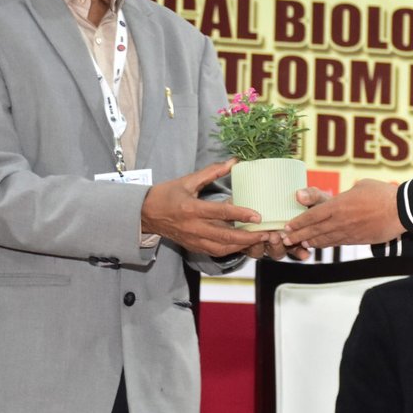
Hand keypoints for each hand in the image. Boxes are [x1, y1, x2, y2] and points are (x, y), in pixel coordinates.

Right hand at [141, 160, 264, 256]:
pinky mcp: (193, 246)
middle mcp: (193, 227)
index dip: (240, 214)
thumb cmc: (166, 195)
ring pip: (222, 248)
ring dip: (242, 245)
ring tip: (259, 239)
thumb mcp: (188, 181)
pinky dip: (231, 249)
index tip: (258, 215)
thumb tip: (233, 161)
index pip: (220, 213)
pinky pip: (216, 251)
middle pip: (225, 236)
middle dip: (248, 237)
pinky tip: (243, 244)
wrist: (145, 214)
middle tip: (266, 233)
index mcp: (191, 208)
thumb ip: (212, 172)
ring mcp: (193, 239)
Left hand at [281, 178, 403, 248]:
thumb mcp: (360, 185)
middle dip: (298, 236)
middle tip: (285, 240)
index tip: (287, 227)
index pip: (312, 216)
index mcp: (339, 205)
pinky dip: (326, 244)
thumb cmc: (381, 193)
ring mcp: (349, 232)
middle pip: (314, 230)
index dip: (298, 222)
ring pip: (324, 239)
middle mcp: (340, 221)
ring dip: (310, 242)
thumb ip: (341, 193)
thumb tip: (330, 197)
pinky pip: (338, 243)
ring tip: (299, 245)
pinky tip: (319, 246)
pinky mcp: (358, 240)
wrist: (401, 210)